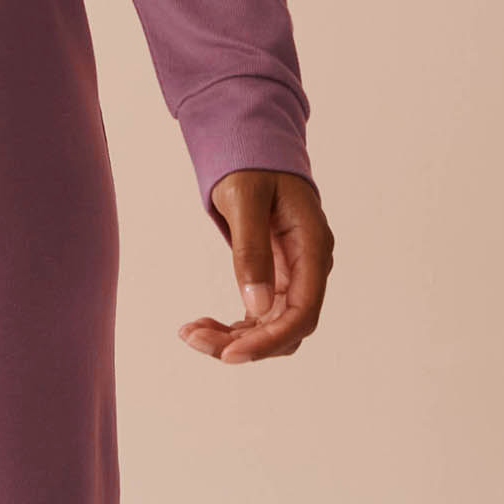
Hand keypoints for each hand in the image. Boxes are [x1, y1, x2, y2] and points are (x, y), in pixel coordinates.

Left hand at [178, 169, 332, 362]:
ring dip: (233, 338)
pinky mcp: (277, 278)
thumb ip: (252, 250)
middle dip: (244, 343)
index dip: (269, 340)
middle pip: (287, 328)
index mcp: (313, 247)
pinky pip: (260, 316)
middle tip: (194, 338)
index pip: (303, 312)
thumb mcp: (245, 199)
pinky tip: (202, 325)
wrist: (254, 148)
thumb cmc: (252, 166)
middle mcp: (310, 267)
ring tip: (190, 333)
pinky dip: (233, 326)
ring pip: (272, 327)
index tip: (230, 355)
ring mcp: (294, 275)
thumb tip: (258, 308)